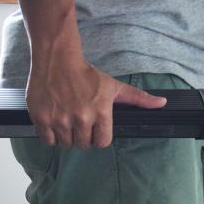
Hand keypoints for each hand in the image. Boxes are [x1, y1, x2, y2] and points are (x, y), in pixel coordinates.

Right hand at [26, 57, 166, 149]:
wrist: (57, 58)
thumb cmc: (86, 74)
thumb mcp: (113, 86)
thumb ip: (137, 98)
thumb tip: (161, 104)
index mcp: (101, 113)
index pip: (102, 143)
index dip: (98, 137)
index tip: (93, 127)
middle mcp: (81, 118)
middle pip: (83, 145)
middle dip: (82, 136)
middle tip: (78, 121)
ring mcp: (60, 120)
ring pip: (66, 144)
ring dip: (66, 136)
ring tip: (65, 119)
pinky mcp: (42, 119)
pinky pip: (48, 141)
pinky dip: (50, 135)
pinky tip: (54, 121)